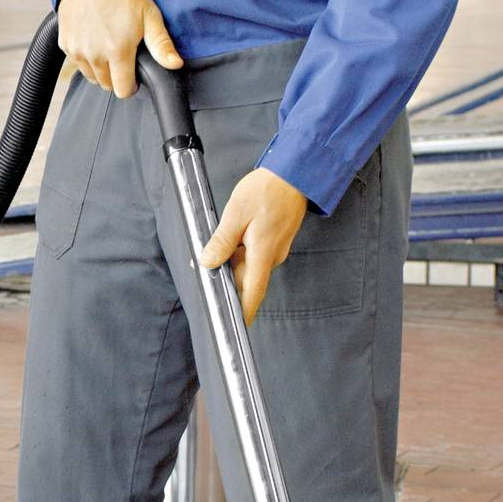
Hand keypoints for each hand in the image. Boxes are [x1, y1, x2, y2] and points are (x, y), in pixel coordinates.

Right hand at [56, 0, 181, 99]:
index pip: (123, 91)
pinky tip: (93, 39)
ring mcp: (77, 50)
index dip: (132, 85)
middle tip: (123, 54)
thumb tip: (175, 64)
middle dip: (116, 76)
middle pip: (107, 85)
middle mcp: (95, 55)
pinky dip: (86, 57)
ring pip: (91, 76)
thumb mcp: (149, 14)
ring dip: (101, 68)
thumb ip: (161, 44)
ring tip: (108, 45)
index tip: (134, 74)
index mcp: (117, 51)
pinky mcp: (65, 44)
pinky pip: (77, 62)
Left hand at [201, 166, 310, 325]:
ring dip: (232, 265)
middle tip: (207, 280)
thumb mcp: (236, 214)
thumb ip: (222, 241)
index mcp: (263, 254)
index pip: (253, 293)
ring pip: (249, 266)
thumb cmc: (267, 190)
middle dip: (227, 283)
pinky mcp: (275, 240)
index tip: (236, 328)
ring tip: (212, 255)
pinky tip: (228, 241)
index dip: (244, 313)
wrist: (295, 172)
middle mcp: (272, 256)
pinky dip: (240, 253)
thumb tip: (207, 263)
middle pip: (248, 281)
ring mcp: (276, 249)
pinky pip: (255, 254)